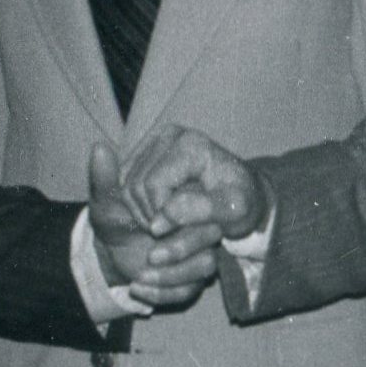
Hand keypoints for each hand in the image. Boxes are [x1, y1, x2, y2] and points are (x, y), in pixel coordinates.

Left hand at [87, 143, 221, 309]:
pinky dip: (162, 292)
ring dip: (169, 275)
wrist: (113, 252)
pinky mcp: (194, 275)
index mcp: (184, 194)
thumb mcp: (106, 199)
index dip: (166, 212)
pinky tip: (137, 287)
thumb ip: (104, 177)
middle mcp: (200, 220)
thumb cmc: (116, 218)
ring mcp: (202, 248)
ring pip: (205, 265)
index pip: (194, 201)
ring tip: (139, 276)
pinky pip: (192, 287)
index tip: (140, 218)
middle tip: (149, 253)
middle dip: (177, 248)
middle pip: (208, 234)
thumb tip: (99, 148)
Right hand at [125, 125, 270, 240]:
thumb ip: (201, 213)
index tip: (180, 231)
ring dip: (143, 214)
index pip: (154, 184)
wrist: (242, 191)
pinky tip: (160, 214)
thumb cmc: (241, 201)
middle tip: (175, 231)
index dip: (161, 215)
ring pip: (126, 187)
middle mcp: (169, 135)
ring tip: (169, 225)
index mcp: (191, 144)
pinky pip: (123, 185)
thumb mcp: (235, 210)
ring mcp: (153, 141)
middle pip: (136, 186)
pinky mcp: (143, 152)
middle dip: (151, 216)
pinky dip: (137, 206)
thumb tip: (158, 223)